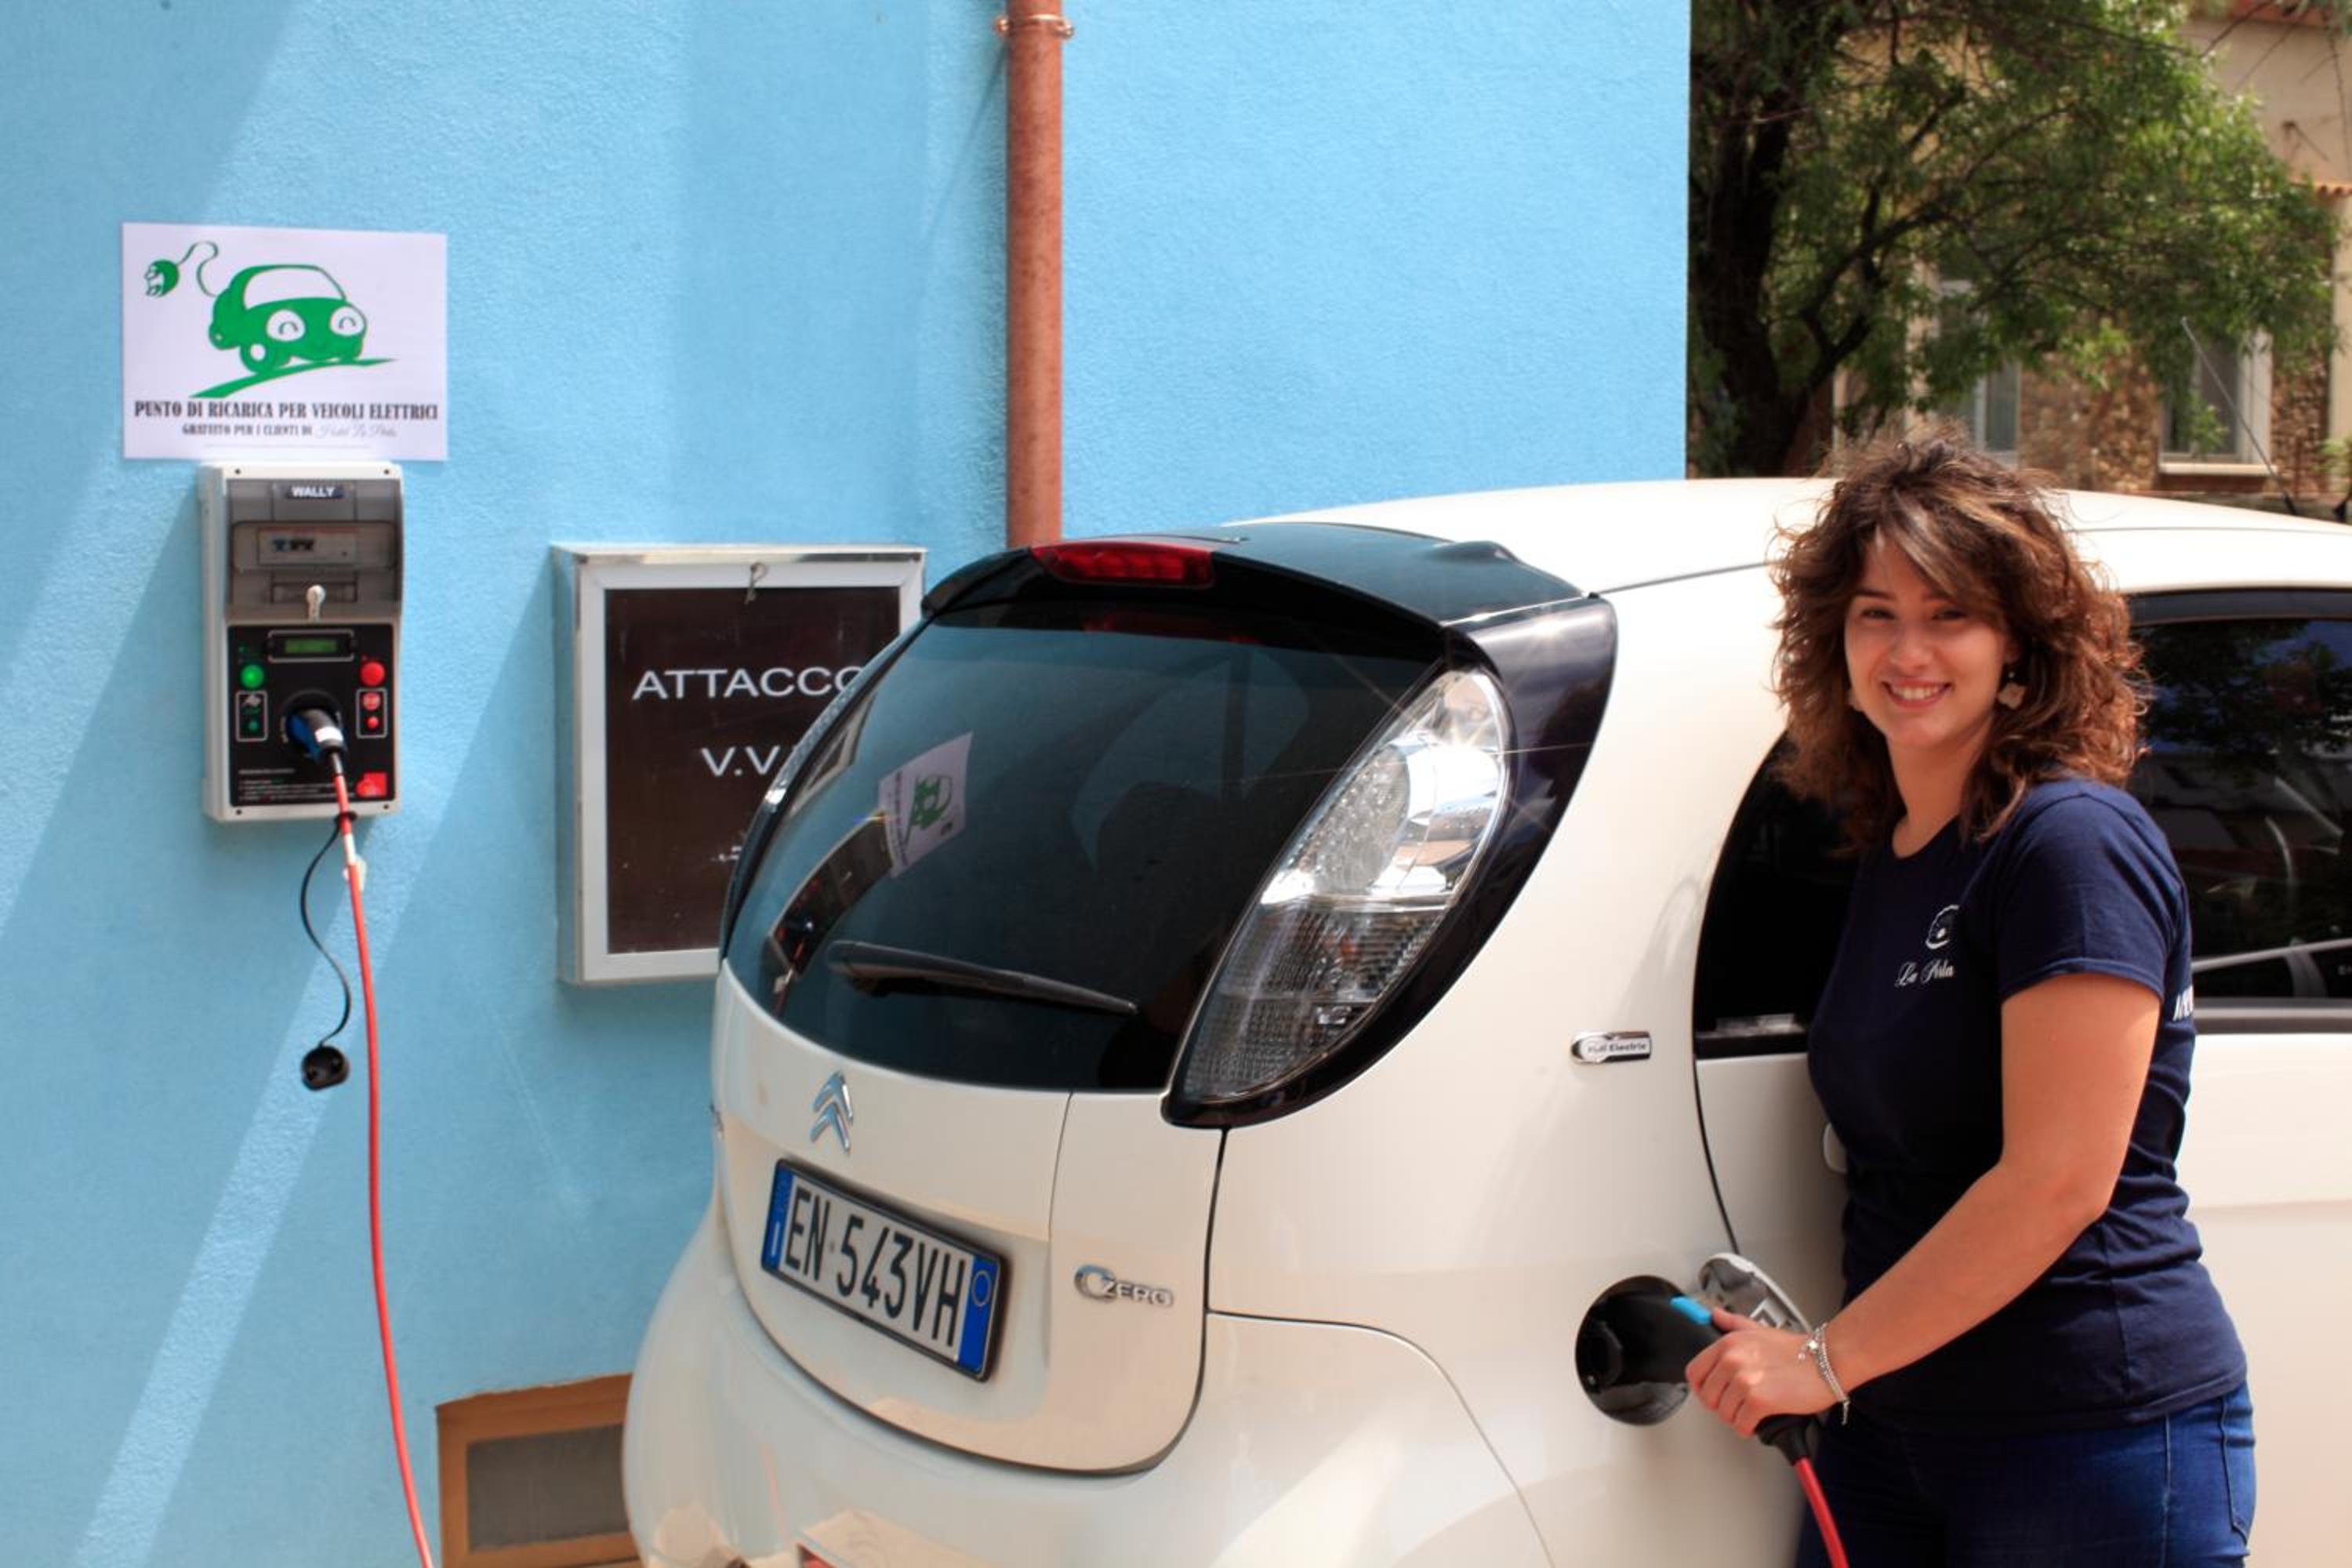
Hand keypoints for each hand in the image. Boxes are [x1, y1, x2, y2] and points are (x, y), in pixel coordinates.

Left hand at [1684, 1307, 1836, 1436]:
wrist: (1828, 1359)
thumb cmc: (1798, 1349)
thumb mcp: (1759, 1329)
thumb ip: (1733, 1323)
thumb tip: (1714, 1315)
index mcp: (1728, 1343)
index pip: (1694, 1372)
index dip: (1702, 1388)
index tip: (1713, 1393)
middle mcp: (1732, 1360)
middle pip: (1708, 1397)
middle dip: (1721, 1406)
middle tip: (1736, 1405)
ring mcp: (1745, 1380)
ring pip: (1723, 1413)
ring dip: (1736, 1418)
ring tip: (1750, 1412)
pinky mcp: (1760, 1400)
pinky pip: (1741, 1424)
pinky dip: (1747, 1428)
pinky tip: (1757, 1422)